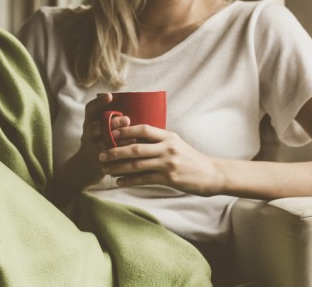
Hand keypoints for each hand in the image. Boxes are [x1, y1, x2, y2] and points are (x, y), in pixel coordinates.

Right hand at [63, 93, 130, 188]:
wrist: (84, 168)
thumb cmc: (98, 142)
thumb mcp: (99, 130)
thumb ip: (111, 120)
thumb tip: (136, 106)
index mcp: (89, 123)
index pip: (90, 110)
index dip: (99, 103)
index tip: (110, 95)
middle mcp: (87, 135)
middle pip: (96, 127)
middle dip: (112, 123)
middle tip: (127, 119)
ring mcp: (90, 149)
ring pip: (101, 144)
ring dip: (117, 141)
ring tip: (132, 139)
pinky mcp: (96, 162)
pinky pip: (108, 158)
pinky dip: (119, 155)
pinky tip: (130, 152)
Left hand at [99, 124, 227, 195]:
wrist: (210, 174)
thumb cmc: (190, 158)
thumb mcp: (176, 143)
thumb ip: (157, 140)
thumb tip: (134, 138)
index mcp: (168, 136)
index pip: (143, 129)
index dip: (124, 130)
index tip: (109, 133)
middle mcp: (167, 148)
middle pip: (136, 148)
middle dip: (115, 151)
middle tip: (100, 154)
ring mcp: (168, 164)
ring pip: (137, 165)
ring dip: (118, 167)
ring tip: (106, 170)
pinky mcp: (169, 178)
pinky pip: (144, 179)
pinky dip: (129, 180)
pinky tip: (119, 182)